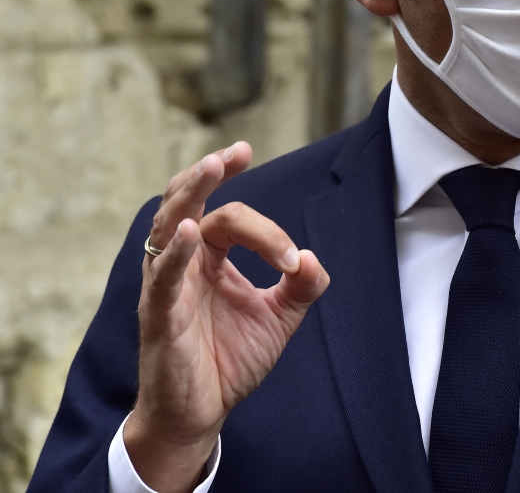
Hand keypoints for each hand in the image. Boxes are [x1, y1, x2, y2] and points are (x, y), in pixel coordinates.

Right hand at [124, 144, 330, 492]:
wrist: (201, 414)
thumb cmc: (230, 360)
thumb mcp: (278, 319)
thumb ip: (301, 287)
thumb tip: (313, 258)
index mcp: (209, 258)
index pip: (231, 218)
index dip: (266, 228)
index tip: (288, 249)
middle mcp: (184, 263)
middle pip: (191, 204)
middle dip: (209, 174)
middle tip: (236, 152)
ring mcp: (167, 286)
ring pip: (169, 227)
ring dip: (190, 195)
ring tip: (212, 167)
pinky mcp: (159, 316)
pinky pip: (163, 278)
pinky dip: (176, 253)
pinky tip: (190, 230)